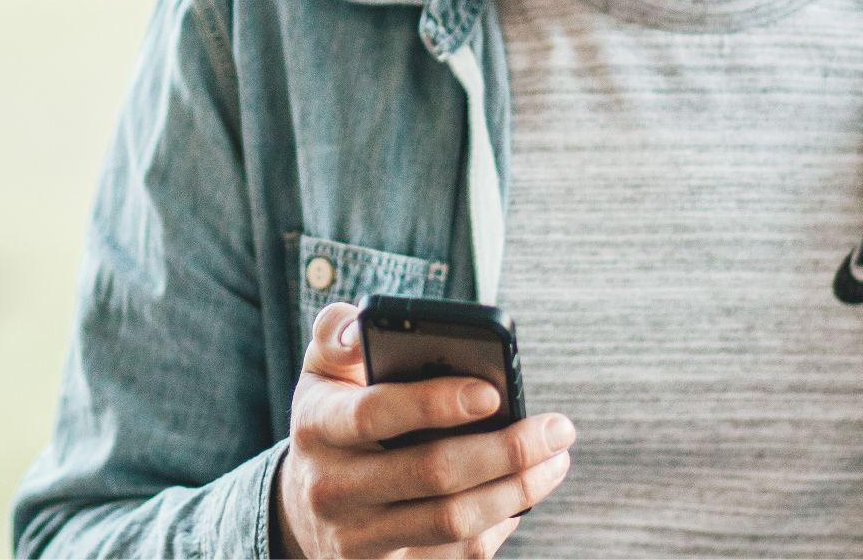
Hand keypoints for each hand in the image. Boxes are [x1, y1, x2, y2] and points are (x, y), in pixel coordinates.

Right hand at [271, 302, 575, 558]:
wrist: (305, 511)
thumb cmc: (333, 423)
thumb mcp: (322, 375)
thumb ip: (338, 336)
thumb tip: (362, 326)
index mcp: (317, 428)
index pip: (374, 413)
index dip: (434, 402)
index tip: (493, 391)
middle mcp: (332, 489)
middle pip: (431, 473)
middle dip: (506, 450)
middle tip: (558, 428)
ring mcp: (359, 539)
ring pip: (453, 522)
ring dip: (517, 491)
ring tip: (555, 460)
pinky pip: (456, 555)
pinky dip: (500, 524)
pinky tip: (523, 494)